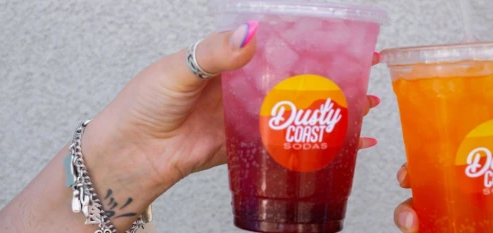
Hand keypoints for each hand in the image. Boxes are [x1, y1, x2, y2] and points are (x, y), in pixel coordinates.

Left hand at [0, 21, 383, 232]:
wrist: (127, 155)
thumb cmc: (142, 106)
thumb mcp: (177, 69)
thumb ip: (216, 54)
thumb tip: (251, 33)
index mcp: (222, 59)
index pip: (271, 43)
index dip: (305, 40)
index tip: (340, 38)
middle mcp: (237, 86)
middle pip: (290, 77)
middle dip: (328, 75)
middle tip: (365, 72)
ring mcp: (241, 117)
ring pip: (292, 110)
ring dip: (327, 109)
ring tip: (364, 107)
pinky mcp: (242, 147)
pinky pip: (280, 143)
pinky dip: (309, 144)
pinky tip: (338, 145)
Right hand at [393, 163, 492, 232]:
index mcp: (488, 187)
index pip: (450, 166)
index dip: (425, 161)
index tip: (415, 165)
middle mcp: (467, 208)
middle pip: (425, 193)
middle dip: (408, 187)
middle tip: (407, 186)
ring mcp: (458, 229)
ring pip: (420, 220)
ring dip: (405, 215)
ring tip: (410, 222)